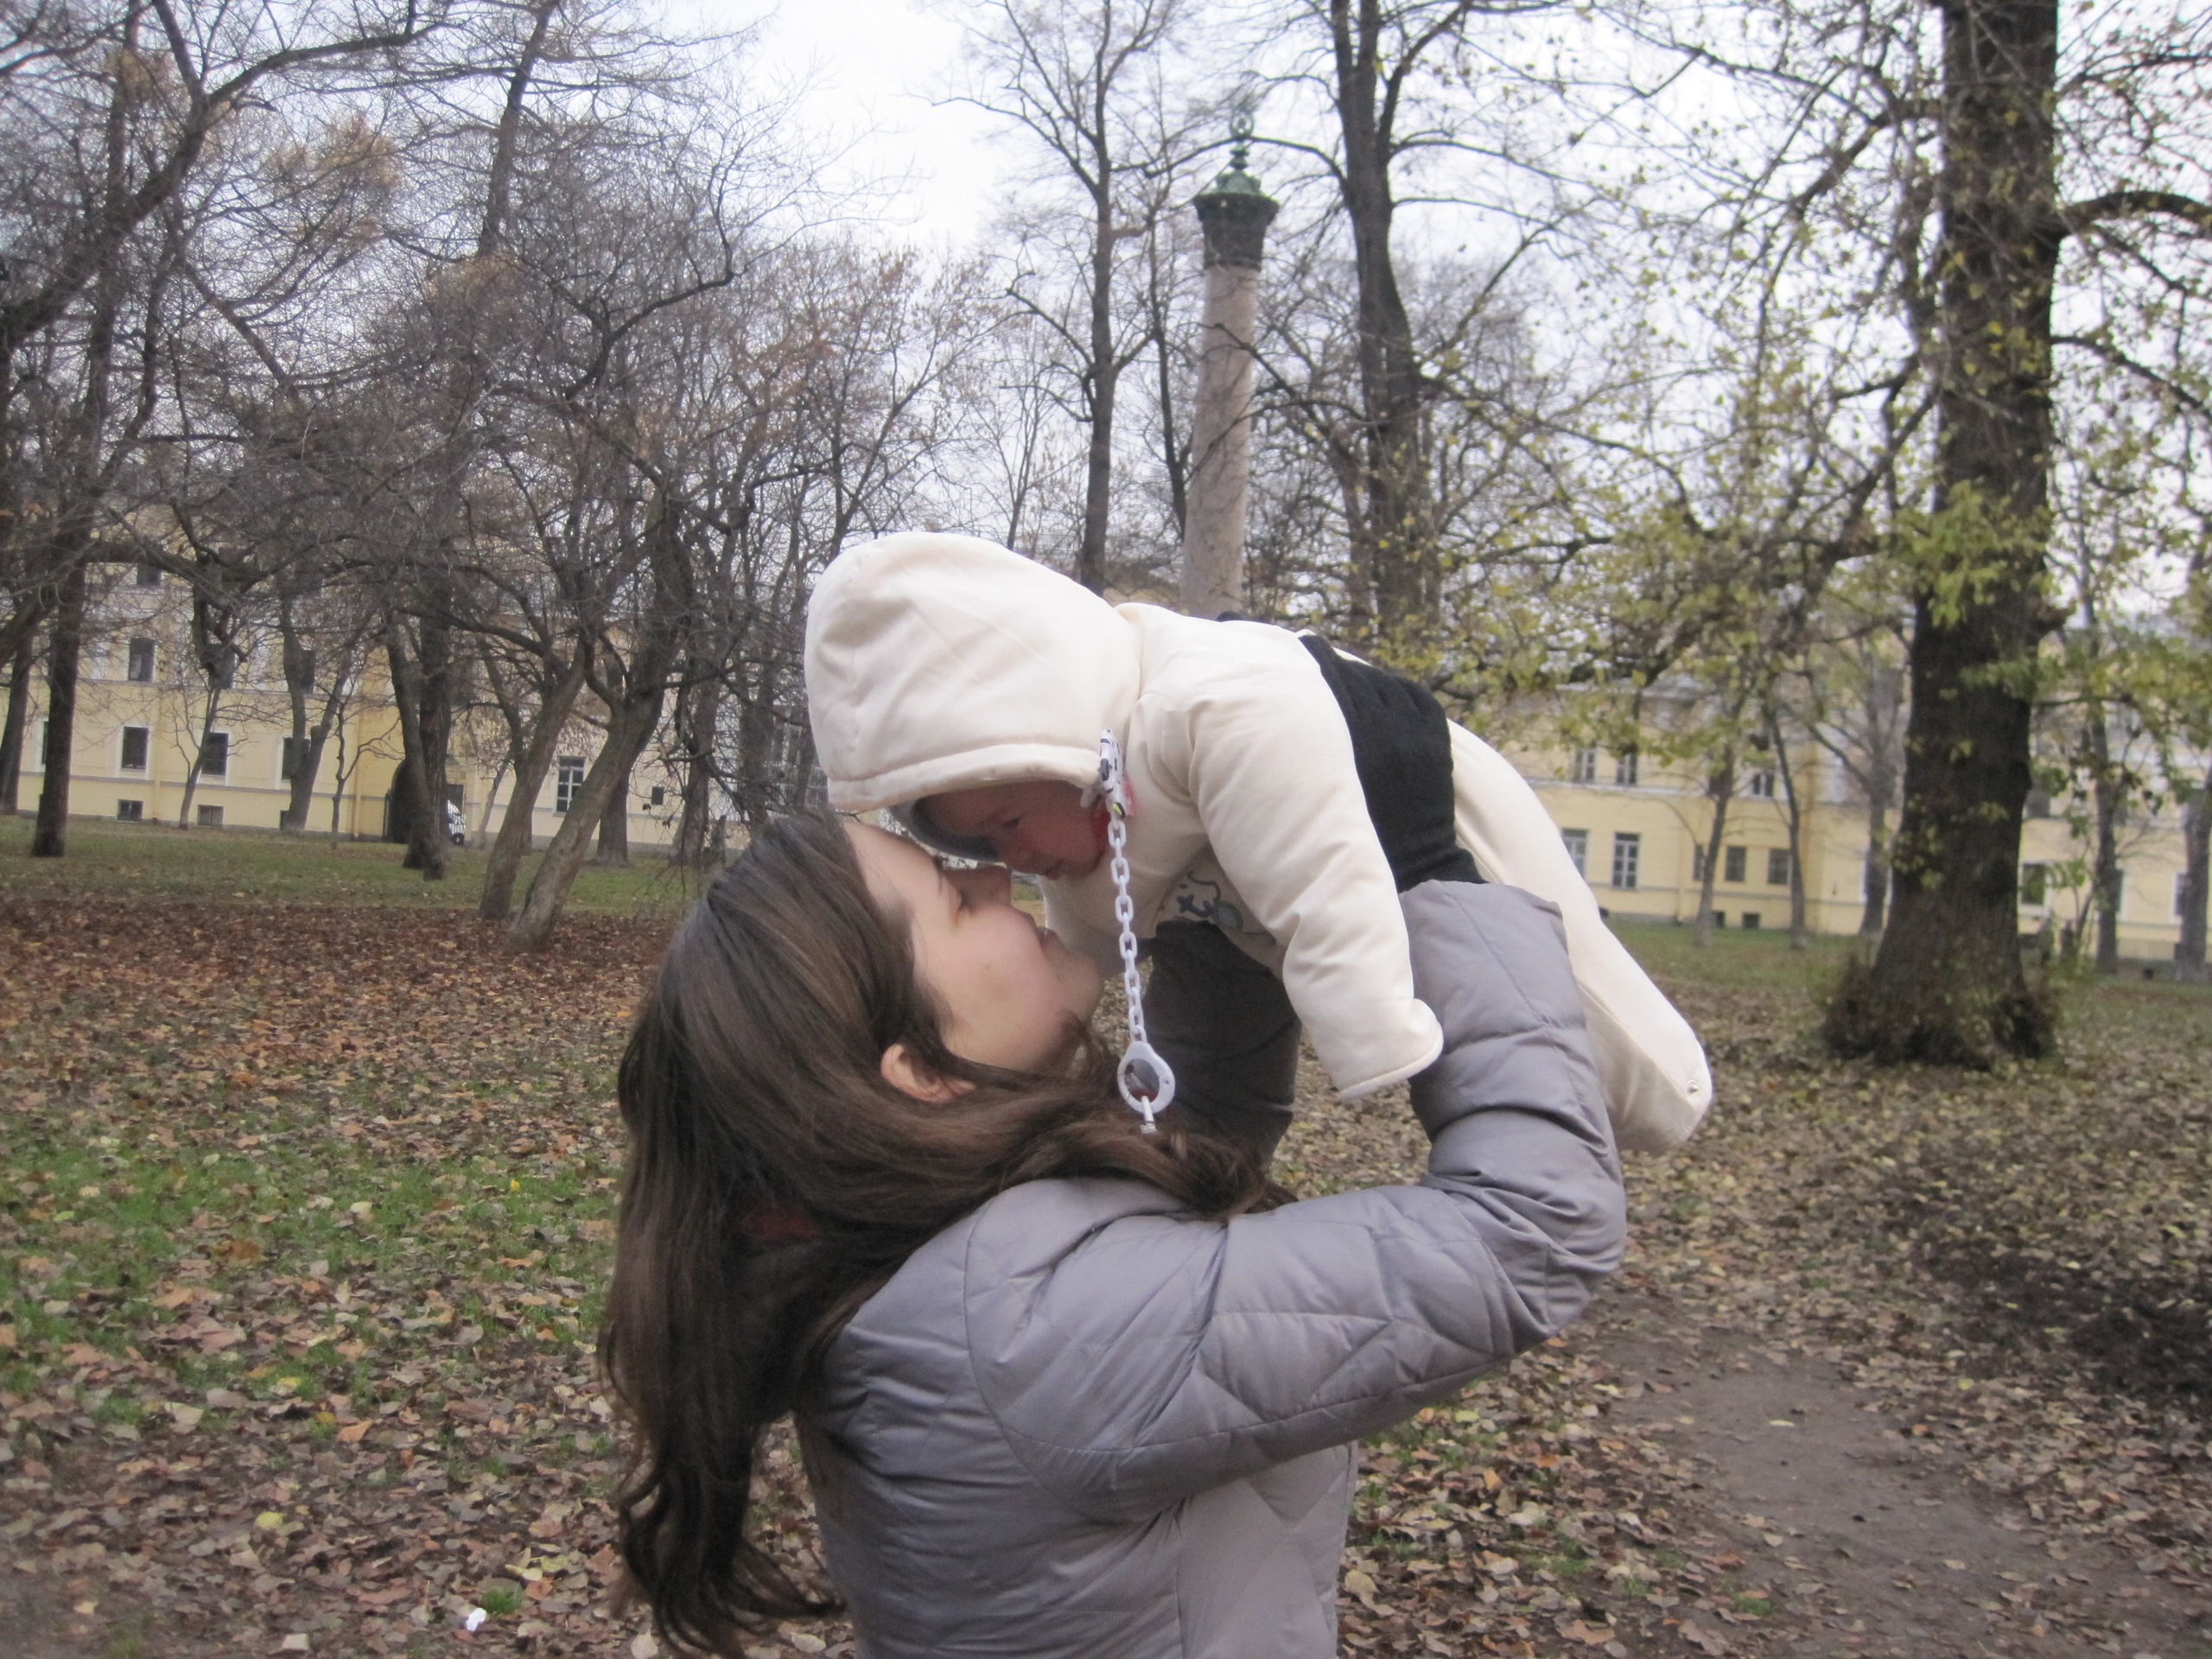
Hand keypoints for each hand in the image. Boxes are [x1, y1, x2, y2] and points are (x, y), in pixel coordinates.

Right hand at [1299, 635, 1480, 891]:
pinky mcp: (1437, 740)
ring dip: (1366, 677)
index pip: (1333, 685)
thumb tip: (1298, 714)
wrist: (1416, 865)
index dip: (1317, 660)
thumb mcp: (1327, 792)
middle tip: (1314, 650)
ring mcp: (1417, 733)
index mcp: (1356, 744)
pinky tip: (1385, 689)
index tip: (1301, 642)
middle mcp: (1388, 730)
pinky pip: (1416, 697)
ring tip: (1349, 674)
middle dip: (1336, 664)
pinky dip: (1398, 689)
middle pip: (1358, 680)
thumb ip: (1315, 753)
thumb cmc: (1356, 839)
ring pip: (1386, 685)